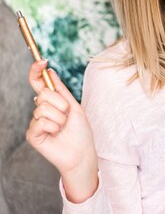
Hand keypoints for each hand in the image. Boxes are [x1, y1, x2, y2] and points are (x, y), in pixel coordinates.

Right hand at [27, 59, 96, 178]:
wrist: (82, 153)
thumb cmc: (80, 132)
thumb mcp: (73, 105)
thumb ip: (60, 89)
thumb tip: (49, 71)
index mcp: (51, 102)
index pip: (38, 83)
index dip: (36, 71)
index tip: (42, 60)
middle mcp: (40, 110)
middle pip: (43, 94)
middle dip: (60, 103)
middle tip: (67, 116)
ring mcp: (35, 123)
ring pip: (43, 107)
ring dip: (59, 117)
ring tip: (63, 127)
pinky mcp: (32, 135)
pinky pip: (41, 121)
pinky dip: (53, 126)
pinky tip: (56, 134)